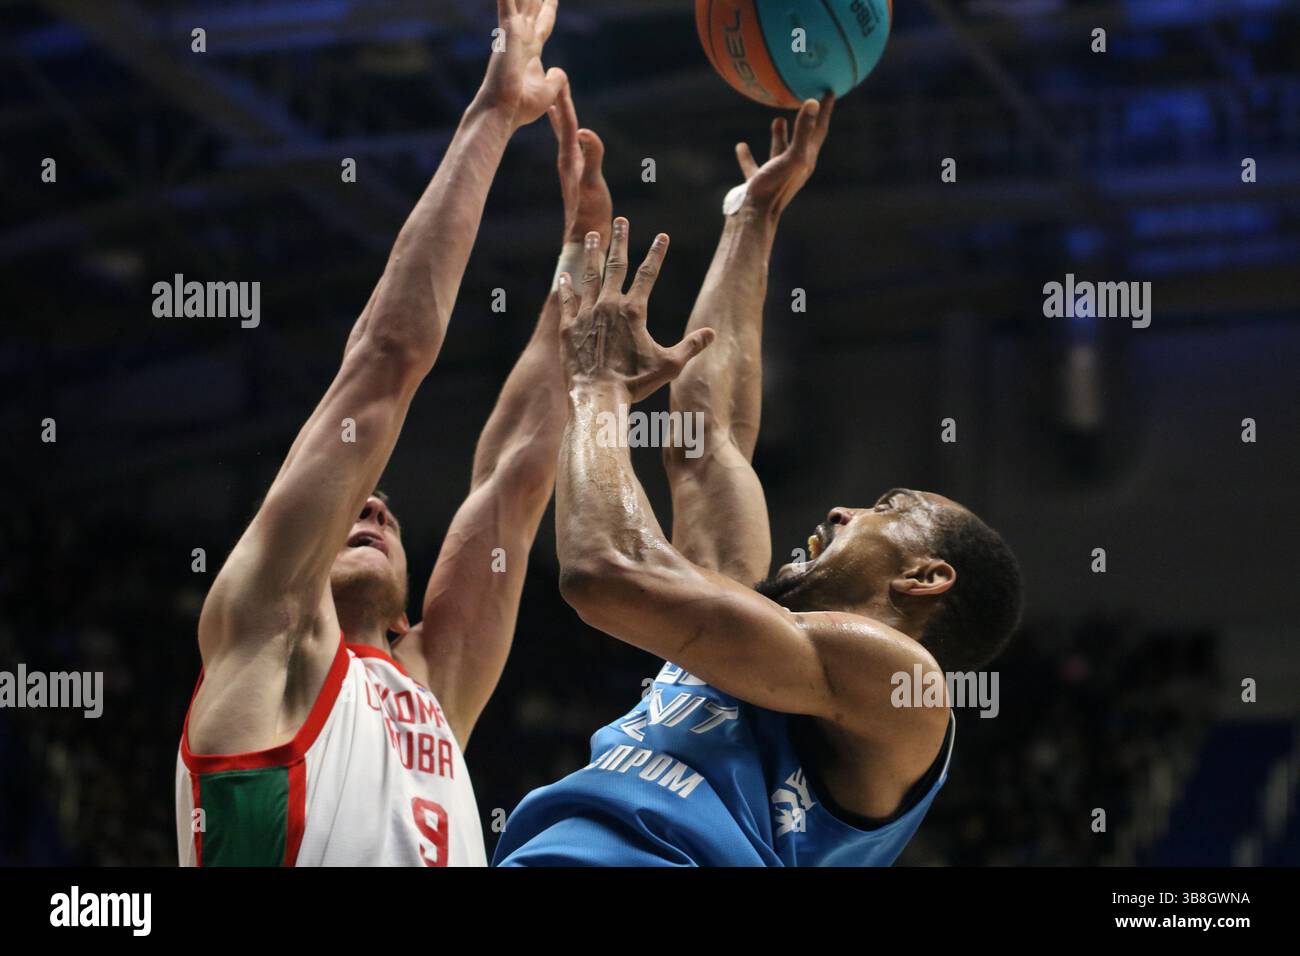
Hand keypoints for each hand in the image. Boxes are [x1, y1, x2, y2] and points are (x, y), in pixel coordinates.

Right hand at [479, 0, 566, 129]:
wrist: (503, 109)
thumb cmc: (522, 107)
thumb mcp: (548, 92)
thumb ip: (557, 79)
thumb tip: (558, 70)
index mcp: (531, 50)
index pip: (543, 23)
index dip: (549, 9)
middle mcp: (522, 37)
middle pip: (534, 5)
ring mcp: (514, 31)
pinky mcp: (507, 29)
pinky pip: (508, 0)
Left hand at [549, 84, 613, 249]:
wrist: (584, 238)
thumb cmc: (590, 214)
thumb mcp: (593, 184)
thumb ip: (591, 157)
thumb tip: (583, 131)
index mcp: (569, 158)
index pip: (566, 122)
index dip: (563, 99)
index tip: (558, 74)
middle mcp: (567, 159)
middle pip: (563, 124)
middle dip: (560, 99)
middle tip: (556, 75)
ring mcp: (570, 167)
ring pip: (564, 134)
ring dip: (561, 115)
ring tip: (555, 99)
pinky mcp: (575, 175)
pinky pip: (571, 147)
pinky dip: (568, 134)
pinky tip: (569, 133)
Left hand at [558, 218, 714, 401]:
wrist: (597, 397)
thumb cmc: (634, 383)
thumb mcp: (670, 365)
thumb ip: (691, 346)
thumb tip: (712, 333)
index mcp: (633, 310)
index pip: (648, 274)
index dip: (657, 253)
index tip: (662, 236)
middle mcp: (608, 305)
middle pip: (616, 265)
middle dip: (620, 240)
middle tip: (621, 220)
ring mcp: (586, 314)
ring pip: (590, 276)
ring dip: (593, 254)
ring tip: (595, 236)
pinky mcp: (568, 327)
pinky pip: (567, 301)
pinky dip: (567, 286)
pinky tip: (566, 275)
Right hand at [735, 94, 834, 218]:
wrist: (753, 216)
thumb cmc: (774, 187)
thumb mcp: (792, 156)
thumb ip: (803, 130)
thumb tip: (813, 101)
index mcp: (806, 160)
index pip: (819, 130)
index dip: (825, 110)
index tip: (829, 90)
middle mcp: (794, 167)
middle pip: (803, 139)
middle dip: (806, 121)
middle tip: (808, 101)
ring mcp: (776, 176)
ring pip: (780, 151)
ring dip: (780, 135)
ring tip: (778, 119)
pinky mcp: (758, 183)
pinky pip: (754, 165)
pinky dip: (748, 155)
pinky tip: (741, 146)